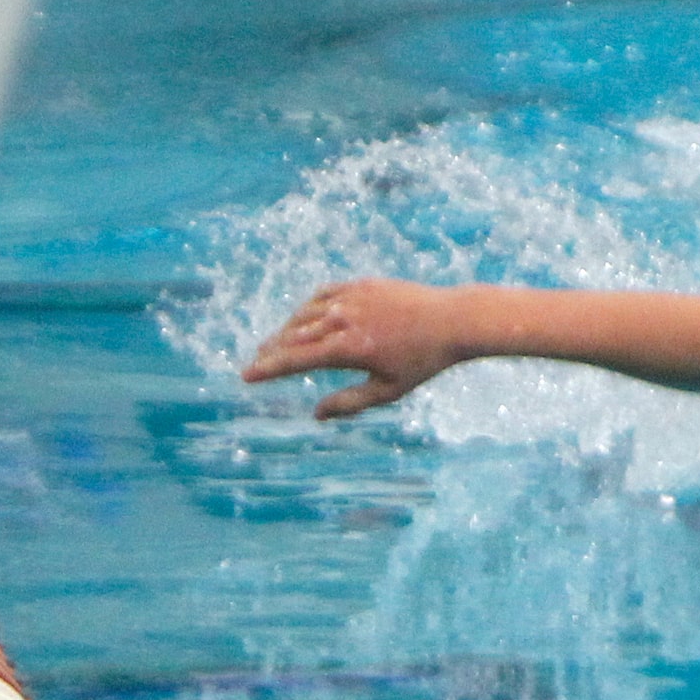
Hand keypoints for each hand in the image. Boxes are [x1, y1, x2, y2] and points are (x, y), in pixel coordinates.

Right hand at [244, 279, 468, 418]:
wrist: (453, 320)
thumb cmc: (422, 361)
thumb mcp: (388, 391)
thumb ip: (349, 403)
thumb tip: (316, 415)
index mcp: (347, 348)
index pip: (294, 360)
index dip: (267, 369)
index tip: (246, 375)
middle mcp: (344, 319)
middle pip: (294, 336)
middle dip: (271, 351)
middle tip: (255, 363)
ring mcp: (352, 298)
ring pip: (306, 314)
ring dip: (286, 329)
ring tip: (274, 343)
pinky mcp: (362, 284)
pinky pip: (324, 294)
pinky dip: (308, 308)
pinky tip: (302, 318)